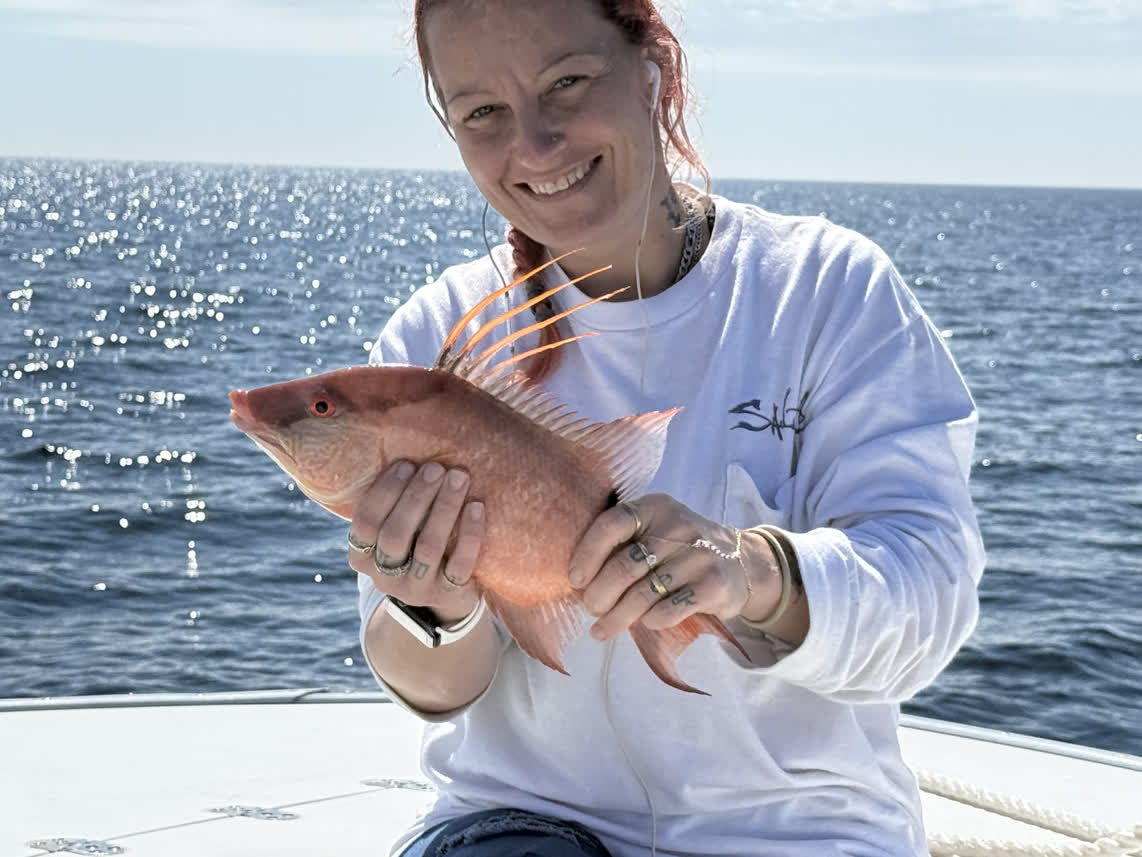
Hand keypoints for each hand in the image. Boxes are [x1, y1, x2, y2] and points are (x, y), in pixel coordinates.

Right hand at [348, 460, 484, 623]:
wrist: (442, 597)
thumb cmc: (415, 542)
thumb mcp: (396, 526)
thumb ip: (394, 499)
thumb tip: (402, 437)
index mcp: (362, 556)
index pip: (366, 523)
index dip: (385, 492)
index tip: (406, 463)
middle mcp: (384, 576)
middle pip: (395, 535)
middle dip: (416, 497)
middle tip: (435, 467)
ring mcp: (417, 589)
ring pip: (428, 548)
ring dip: (444, 508)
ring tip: (459, 476)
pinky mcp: (449, 595)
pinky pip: (461, 565)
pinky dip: (470, 533)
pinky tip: (477, 506)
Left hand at [567, 493, 779, 640]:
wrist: (743, 564)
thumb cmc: (681, 550)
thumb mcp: (657, 530)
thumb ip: (622, 544)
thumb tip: (577, 582)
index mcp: (655, 507)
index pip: (612, 524)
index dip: (587, 553)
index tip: (575, 579)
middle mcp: (677, 527)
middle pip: (624, 567)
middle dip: (598, 595)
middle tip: (591, 609)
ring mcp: (698, 556)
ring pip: (642, 595)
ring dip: (616, 618)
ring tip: (601, 629)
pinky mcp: (712, 586)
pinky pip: (667, 610)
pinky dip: (649, 621)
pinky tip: (643, 624)